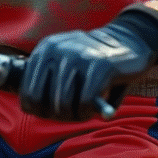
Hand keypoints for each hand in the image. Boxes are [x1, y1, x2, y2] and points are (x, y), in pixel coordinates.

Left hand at [20, 18, 157, 121]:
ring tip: (84, 111)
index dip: (38, 110)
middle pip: (42, 102)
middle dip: (56, 115)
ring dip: (74, 116)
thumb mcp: (64, 63)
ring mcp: (78, 56)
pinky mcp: (100, 65)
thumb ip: (45, 81)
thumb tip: (29, 108)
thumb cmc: (93, 63)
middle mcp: (57, 49)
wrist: (130, 42)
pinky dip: (88, 112)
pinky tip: (96, 109)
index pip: (27, 92)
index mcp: (45, 49)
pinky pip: (85, 102)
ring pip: (62, 104)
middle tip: (71, 115)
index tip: (51, 113)